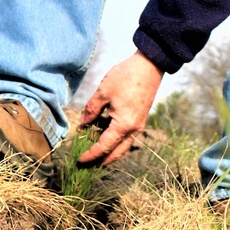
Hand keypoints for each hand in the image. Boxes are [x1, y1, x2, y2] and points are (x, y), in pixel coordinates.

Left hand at [78, 51, 163, 165]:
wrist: (150, 65)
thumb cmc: (126, 77)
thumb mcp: (103, 92)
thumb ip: (91, 110)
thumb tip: (82, 124)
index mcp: (123, 125)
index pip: (104, 147)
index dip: (91, 155)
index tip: (79, 160)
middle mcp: (133, 129)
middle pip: (116, 153)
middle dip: (102, 160)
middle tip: (88, 164)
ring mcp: (138, 125)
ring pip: (123, 146)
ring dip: (109, 151)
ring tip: (94, 150)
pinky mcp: (140, 119)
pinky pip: (126, 136)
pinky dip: (115, 140)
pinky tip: (103, 133)